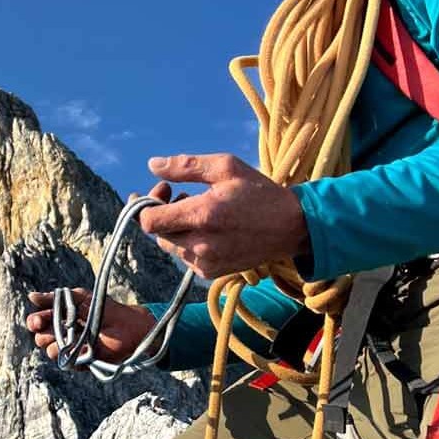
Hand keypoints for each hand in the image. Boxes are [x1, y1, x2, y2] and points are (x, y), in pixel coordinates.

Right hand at [25, 288, 157, 363]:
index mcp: (59, 318)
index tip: (39, 321)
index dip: (35, 322)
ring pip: (50, 352)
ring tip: (72, 338)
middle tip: (55, 330)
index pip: (38, 321)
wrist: (129, 326)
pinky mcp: (80, 362)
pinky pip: (67, 363)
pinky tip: (84, 348)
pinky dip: (73, 355)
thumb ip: (56, 298)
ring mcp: (71, 349)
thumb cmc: (105, 309)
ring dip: (57, 345)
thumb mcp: (81, 298)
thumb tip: (31, 296)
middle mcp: (62, 334)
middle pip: (40, 338)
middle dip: (44, 334)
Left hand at [137, 153, 309, 277]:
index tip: (164, 190)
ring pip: (171, 246)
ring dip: (178, 228)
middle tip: (184, 194)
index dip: (148, 205)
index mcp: (202, 215)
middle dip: (165, 212)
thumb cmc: (259, 192)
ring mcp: (205, 262)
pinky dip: (190, 243)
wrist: (291, 227)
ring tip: (202, 211)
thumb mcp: (226, 167)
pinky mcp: (211, 273)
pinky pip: (186, 257)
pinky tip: (211, 229)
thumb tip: (152, 165)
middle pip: (158, 233)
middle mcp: (200, 244)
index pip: (149, 221)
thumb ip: (185, 166)